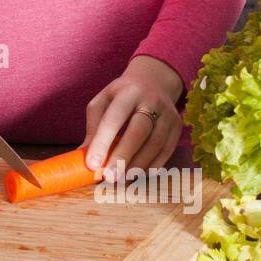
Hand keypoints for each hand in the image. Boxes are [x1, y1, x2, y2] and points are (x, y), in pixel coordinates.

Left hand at [81, 55, 183, 180]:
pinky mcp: (177, 127)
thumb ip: (93, 127)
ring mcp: (168, 114)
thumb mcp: (102, 102)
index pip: (114, 118)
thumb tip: (83, 156)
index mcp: (128, 92)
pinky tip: (137, 175)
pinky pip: (166, 151)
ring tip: (121, 179)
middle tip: (109, 177)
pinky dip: (151, 166)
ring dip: (138, 165)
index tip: (92, 164)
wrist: (154, 81)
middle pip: (139, 131)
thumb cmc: (121, 96)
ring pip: (156, 144)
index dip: (102, 142)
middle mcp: (151, 101)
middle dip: (123, 157)